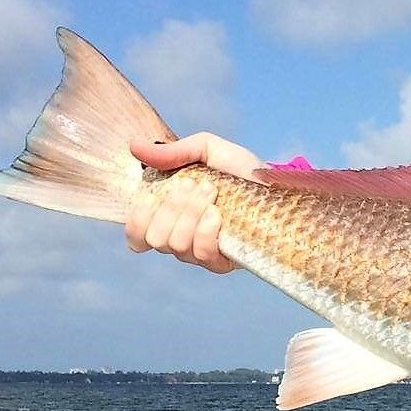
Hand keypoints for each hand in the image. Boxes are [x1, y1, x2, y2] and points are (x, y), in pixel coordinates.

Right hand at [127, 134, 258, 273]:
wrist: (277, 188)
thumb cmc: (241, 170)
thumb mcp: (207, 149)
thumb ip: (173, 152)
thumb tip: (133, 147)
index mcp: (169, 215)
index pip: (136, 235)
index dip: (138, 218)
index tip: (154, 194)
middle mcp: (180, 237)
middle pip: (153, 238)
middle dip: (172, 206)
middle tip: (196, 184)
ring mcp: (200, 252)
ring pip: (174, 244)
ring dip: (190, 213)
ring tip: (211, 193)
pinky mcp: (221, 262)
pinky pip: (199, 253)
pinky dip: (204, 230)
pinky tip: (217, 214)